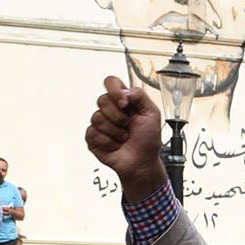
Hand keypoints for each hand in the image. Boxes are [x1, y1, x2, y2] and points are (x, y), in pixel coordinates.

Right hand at [84, 78, 170, 200]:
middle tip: (128, 126)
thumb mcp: (152, 113)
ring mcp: (100, 123)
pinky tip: (115, 145)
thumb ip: (139, 95)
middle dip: (118, 116)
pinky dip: (108, 142)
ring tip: (123, 137)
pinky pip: (93, 133)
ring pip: (97, 118)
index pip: (111, 82)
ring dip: (115, 132)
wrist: (142, 162)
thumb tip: (123, 91)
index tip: (124, 103)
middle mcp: (110, 109)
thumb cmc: (148, 140)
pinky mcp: (93, 138)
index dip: (115, 90)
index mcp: (123, 100)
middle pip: (102, 100)